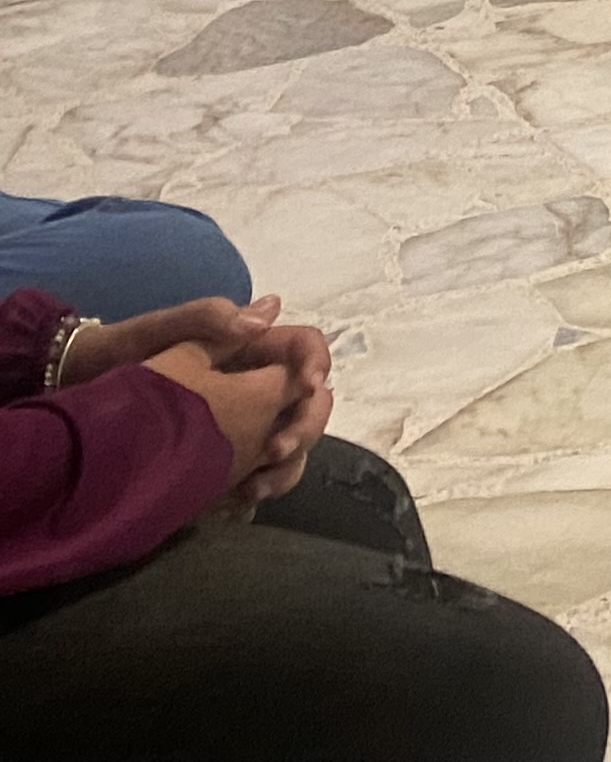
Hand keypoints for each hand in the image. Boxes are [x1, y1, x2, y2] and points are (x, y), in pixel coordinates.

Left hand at [63, 297, 334, 494]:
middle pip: (307, 404)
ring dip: (282, 470)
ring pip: (289, 445)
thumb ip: (209, 318)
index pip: (304, 350)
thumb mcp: (159, 330)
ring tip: (249, 492)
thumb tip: (269, 315)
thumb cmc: (120, 353)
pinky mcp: (224, 457)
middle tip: (271, 455)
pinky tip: (233, 506)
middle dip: (301, 430)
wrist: (83, 390)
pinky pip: (258, 475)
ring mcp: (241, 424)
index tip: (307, 390)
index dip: (316, 366)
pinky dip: (255, 491)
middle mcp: (254, 385)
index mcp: (250, 349)